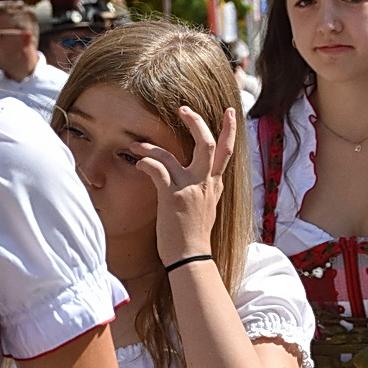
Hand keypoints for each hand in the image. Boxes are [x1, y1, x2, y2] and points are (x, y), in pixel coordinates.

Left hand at [130, 106, 235, 269]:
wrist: (191, 258)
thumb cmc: (194, 237)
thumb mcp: (209, 210)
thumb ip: (209, 192)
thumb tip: (212, 182)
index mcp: (214, 185)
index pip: (227, 152)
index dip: (230, 130)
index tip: (230, 112)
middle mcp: (204, 183)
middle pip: (208, 143)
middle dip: (196, 122)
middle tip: (184, 109)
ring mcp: (189, 188)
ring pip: (174, 154)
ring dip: (152, 146)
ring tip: (137, 143)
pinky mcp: (172, 196)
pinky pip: (157, 169)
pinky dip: (145, 162)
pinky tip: (138, 163)